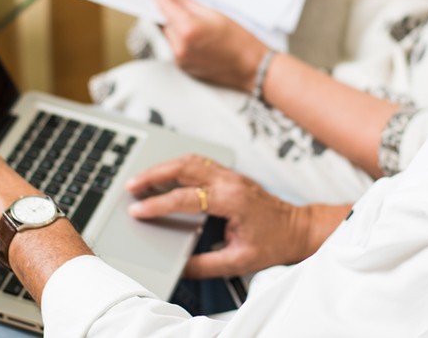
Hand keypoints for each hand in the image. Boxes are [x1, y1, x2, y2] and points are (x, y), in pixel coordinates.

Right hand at [125, 155, 316, 278]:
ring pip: (191, 160)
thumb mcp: (238, 262)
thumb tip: (178, 267)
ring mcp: (231, 175)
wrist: (297, 229)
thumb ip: (205, 265)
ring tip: (141, 179)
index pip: (186, 198)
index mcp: (231, 200)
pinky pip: (199, 163)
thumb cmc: (273, 243)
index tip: (138, 210)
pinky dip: (177, 166)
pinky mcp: (230, 175)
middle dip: (154, 174)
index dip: (158, 204)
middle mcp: (230, 182)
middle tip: (130, 185)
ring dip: (164, 166)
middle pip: (184, 167)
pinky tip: (165, 174)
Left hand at [150, 0, 267, 91]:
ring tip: (202, 30)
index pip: (165, 6)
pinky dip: (182, 41)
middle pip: (166, 21)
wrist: (251, 67)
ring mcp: (180, 59)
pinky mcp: (183, 67)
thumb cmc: (239, 40)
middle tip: (189, 9)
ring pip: (170, 34)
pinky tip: (201, 41)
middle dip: (173, 13)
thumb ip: (188, 3)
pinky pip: (175, 47)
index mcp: (188, 29)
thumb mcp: (215, 13)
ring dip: (178, 28)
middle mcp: (180, 46)